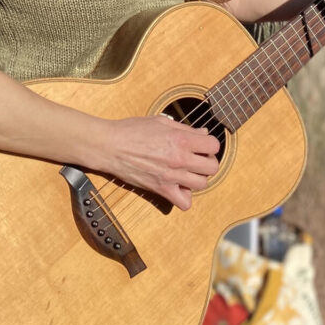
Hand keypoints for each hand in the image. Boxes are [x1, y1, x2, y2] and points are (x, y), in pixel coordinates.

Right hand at [103, 115, 219, 210]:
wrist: (111, 146)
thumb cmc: (132, 130)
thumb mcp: (160, 121)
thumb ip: (184, 128)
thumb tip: (202, 132)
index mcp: (181, 139)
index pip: (213, 145)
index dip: (209, 144)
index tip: (202, 144)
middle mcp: (180, 158)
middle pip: (212, 167)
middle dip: (208, 161)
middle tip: (197, 158)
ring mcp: (172, 176)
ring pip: (202, 184)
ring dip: (198, 178)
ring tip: (188, 172)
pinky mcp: (161, 189)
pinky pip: (184, 203)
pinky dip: (184, 197)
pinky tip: (178, 187)